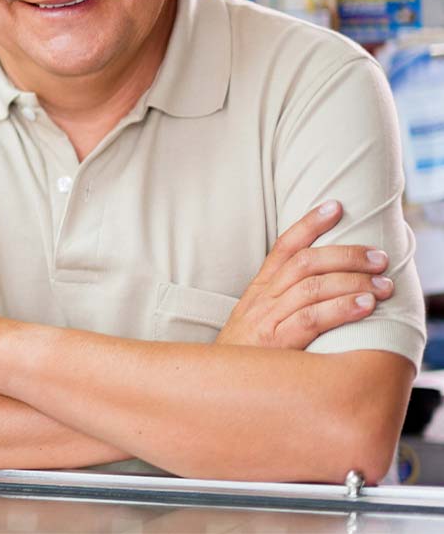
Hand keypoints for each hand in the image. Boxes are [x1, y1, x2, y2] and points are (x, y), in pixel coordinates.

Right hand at [215, 200, 392, 348]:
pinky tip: (365, 305)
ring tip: (382, 283)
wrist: (214, 390)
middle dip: (346, 254)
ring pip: (312, 286)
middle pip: (306, 262)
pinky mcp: (276, 344)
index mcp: (259, 291)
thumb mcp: (256, 324)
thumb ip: (283, 305)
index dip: (309, 224)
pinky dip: (342, 308)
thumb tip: (324, 288)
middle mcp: (262, 300)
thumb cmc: (245, 360)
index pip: (284, 247)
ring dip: (353, 280)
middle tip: (378, 257)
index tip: (335, 207)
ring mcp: (267, 320)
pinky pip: (312, 318)